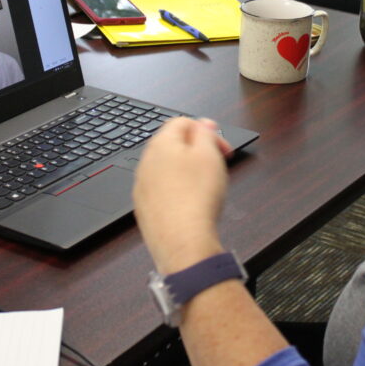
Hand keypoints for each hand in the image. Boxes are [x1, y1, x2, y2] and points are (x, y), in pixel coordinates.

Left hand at [133, 117, 232, 273]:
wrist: (183, 242)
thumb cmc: (197, 198)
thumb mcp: (209, 155)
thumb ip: (205, 133)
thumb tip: (202, 123)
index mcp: (160, 144)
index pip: (181, 122)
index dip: (207, 131)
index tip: (222, 146)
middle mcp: (145, 163)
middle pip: (173, 145)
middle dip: (197, 150)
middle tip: (218, 164)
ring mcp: (142, 187)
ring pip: (167, 169)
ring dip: (187, 171)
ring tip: (207, 185)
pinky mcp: (145, 208)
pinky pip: (163, 191)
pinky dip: (178, 191)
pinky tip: (192, 203)